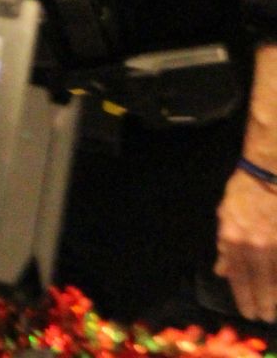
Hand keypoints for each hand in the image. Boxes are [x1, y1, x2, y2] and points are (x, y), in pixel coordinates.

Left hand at [216, 166, 276, 321]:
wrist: (267, 173)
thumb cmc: (243, 193)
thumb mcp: (225, 215)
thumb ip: (224, 246)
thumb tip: (222, 271)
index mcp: (233, 239)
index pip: (238, 277)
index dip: (244, 297)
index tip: (249, 312)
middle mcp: (254, 245)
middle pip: (259, 283)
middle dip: (262, 304)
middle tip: (265, 318)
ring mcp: (274, 245)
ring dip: (276, 298)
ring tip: (276, 311)